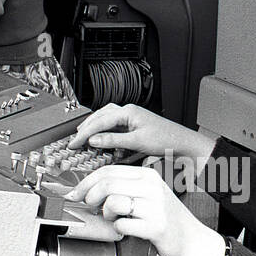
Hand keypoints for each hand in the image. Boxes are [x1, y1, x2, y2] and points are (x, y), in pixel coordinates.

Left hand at [66, 165, 224, 255]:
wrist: (190, 238)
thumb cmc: (164, 217)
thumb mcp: (147, 194)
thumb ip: (123, 187)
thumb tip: (88, 189)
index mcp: (147, 175)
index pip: (108, 171)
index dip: (86, 183)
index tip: (75, 193)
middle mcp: (152, 187)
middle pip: (107, 184)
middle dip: (91, 197)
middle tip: (92, 206)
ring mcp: (155, 206)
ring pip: (113, 202)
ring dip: (106, 214)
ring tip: (114, 219)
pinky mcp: (155, 226)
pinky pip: (122, 225)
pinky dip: (118, 229)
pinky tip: (126, 229)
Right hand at [67, 102, 215, 166]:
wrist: (182, 143)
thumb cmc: (166, 139)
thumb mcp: (136, 142)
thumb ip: (113, 140)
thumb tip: (94, 140)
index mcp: (128, 111)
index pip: (100, 121)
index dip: (84, 133)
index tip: (74, 142)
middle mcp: (128, 112)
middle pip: (100, 116)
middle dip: (86, 127)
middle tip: (75, 140)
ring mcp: (131, 118)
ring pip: (106, 119)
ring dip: (95, 127)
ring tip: (84, 136)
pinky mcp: (134, 126)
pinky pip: (115, 126)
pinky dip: (105, 132)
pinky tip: (102, 140)